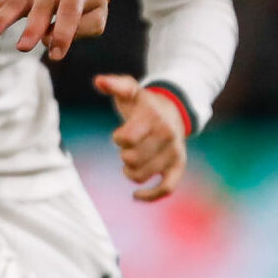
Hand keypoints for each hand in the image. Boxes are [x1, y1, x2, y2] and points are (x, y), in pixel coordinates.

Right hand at [0, 0, 110, 60]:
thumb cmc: (88, 0)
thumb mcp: (98, 13)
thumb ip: (83, 28)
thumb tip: (51, 39)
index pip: (69, 15)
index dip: (63, 35)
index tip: (56, 56)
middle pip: (40, 11)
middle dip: (32, 30)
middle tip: (23, 48)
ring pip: (14, 5)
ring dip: (2, 20)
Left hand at [96, 74, 188, 201]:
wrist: (174, 111)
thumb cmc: (144, 103)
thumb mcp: (130, 90)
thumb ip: (115, 85)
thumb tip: (98, 81)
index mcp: (153, 118)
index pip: (126, 139)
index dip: (118, 139)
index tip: (121, 134)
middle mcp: (167, 136)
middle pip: (131, 160)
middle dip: (124, 155)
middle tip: (130, 146)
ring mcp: (174, 152)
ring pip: (142, 175)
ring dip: (130, 172)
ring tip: (131, 162)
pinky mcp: (179, 166)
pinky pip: (166, 188)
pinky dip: (150, 195)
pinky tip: (136, 196)